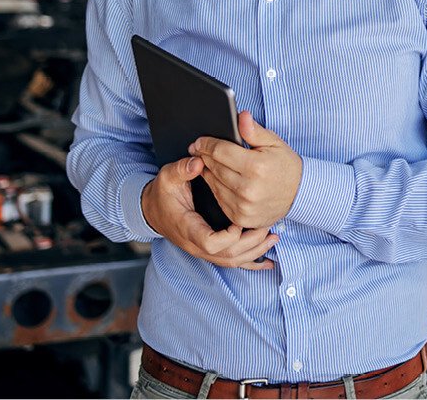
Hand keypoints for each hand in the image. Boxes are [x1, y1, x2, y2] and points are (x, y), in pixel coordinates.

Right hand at [141, 154, 277, 269]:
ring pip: (232, 261)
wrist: (152, 210)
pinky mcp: (210, 250)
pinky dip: (251, 263)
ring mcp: (203, 250)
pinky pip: (232, 262)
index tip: (239, 222)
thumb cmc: (162, 193)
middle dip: (250, 243)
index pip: (210, 244)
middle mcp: (196, 244)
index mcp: (188, 228)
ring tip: (273, 236)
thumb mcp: (167, 177)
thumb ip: (181, 169)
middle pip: (227, 256)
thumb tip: (198, 163)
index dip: (228, 237)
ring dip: (254, 251)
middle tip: (268, 227)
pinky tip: (268, 262)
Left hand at [191, 110, 301, 230]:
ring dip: (208, 171)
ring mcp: (243, 206)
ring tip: (208, 162)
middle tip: (199, 149)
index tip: (199, 141)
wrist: (299, 194)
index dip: (207, 144)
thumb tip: (241, 116)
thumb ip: (254, 131)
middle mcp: (248, 188)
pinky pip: (219, 199)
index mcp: (257, 167)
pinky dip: (216, 187)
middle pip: (214, 167)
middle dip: (204, 156)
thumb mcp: (274, 143)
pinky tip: (218, 179)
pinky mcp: (240, 217)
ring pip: (213, 184)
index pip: (220, 151)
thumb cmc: (285, 166)